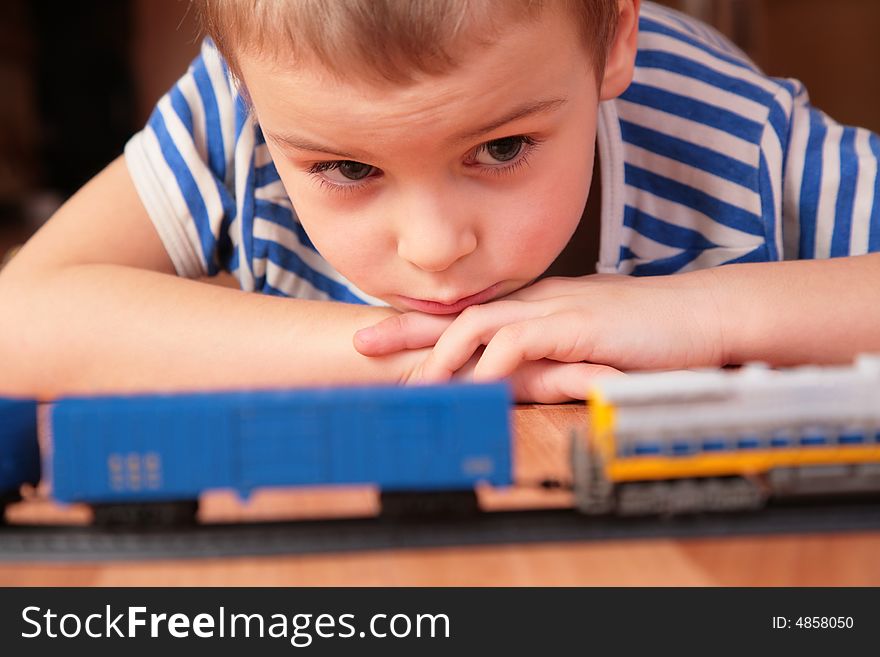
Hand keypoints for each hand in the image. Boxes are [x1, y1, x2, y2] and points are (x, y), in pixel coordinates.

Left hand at [354, 273, 725, 399]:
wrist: (700, 315)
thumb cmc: (647, 331)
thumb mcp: (585, 340)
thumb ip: (546, 354)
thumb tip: (511, 376)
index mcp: (535, 303)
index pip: (467, 311)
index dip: (422, 323)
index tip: (382, 334)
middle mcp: (535, 300)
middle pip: (456, 310)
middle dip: (407, 328)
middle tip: (362, 342)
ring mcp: (553, 309)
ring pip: (478, 325)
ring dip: (443, 356)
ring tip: (415, 385)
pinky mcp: (576, 325)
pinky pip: (519, 343)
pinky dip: (492, 366)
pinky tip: (474, 388)